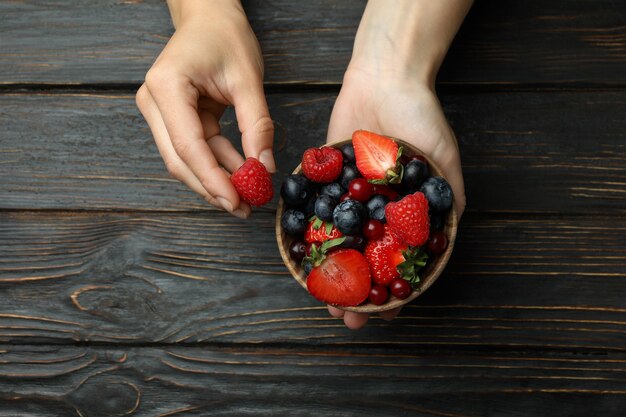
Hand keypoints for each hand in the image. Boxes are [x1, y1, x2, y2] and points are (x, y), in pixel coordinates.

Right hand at [136, 0, 274, 217]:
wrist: (209, 15)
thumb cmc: (226, 36)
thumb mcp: (248, 80)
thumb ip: (257, 126)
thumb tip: (264, 167)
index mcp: (167, 87)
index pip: (189, 146)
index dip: (212, 179)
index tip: (237, 202)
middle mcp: (154, 101)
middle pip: (180, 160)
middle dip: (211, 187)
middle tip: (242, 208)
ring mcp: (159, 110)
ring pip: (185, 159)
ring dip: (215, 178)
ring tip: (248, 195)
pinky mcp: (172, 116)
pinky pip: (195, 148)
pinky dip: (217, 163)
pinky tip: (241, 174)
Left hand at [326, 68, 465, 328]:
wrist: (385, 77)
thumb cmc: (420, 115)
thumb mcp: (442, 157)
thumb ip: (444, 195)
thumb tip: (448, 234)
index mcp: (405, 211)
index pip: (399, 260)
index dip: (393, 288)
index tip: (383, 314)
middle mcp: (376, 209)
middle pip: (364, 258)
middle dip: (354, 290)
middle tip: (343, 316)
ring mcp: (349, 196)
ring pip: (336, 242)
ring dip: (329, 272)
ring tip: (320, 297)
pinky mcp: (326, 179)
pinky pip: (315, 210)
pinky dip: (308, 234)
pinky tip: (303, 257)